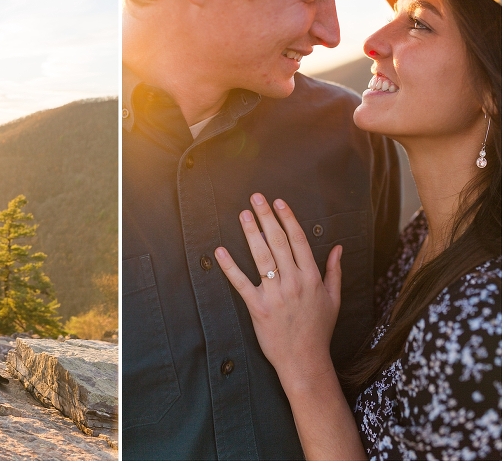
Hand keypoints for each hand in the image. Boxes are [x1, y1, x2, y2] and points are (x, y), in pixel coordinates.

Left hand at [214, 193, 341, 386]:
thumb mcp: (334, 299)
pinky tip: (220, 251)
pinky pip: (241, 283)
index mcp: (312, 278)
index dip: (288, 219)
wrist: (304, 360)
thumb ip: (334, 271)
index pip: (298, 241)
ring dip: (251, 233)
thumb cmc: (318, 330)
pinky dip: (230, 267)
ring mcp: (275, 295)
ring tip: (243, 215)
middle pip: (278, 243)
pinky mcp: (258, 308)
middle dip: (267, 218)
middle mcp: (294, 282)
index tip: (278, 203)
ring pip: (261, 257)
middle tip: (256, 199)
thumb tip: (338, 247)